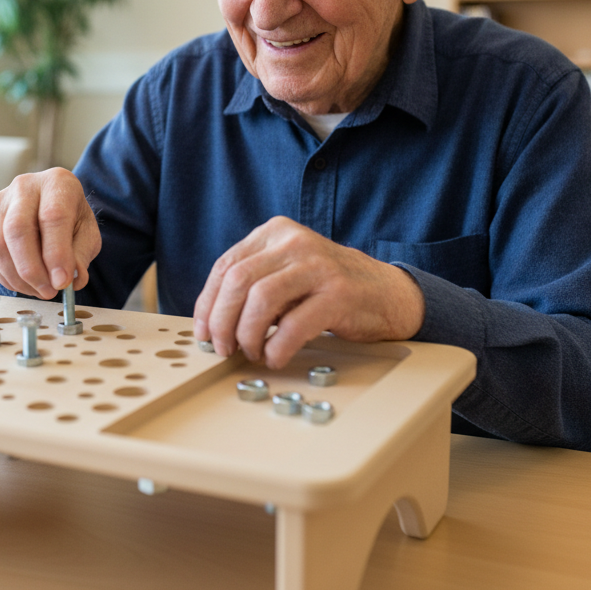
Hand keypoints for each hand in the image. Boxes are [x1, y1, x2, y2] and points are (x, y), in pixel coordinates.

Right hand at [0, 168, 101, 298]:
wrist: (51, 205)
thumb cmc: (71, 218)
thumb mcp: (87, 233)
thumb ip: (81, 254)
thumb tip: (71, 279)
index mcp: (56, 182)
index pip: (52, 216)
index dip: (56, 253)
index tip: (62, 281)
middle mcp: (24, 186)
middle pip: (18, 229)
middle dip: (32, 269)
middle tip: (49, 292)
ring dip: (18, 277)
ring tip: (39, 290)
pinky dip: (5, 277)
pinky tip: (24, 284)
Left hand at [192, 216, 424, 367]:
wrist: (386, 293)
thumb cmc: (328, 288)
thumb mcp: (286, 272)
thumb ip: (253, 285)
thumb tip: (211, 321)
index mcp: (275, 232)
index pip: (226, 266)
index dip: (207, 303)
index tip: (203, 331)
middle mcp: (295, 242)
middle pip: (238, 280)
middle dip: (222, 321)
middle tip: (223, 348)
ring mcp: (318, 266)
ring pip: (260, 299)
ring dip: (247, 334)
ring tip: (251, 352)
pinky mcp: (339, 293)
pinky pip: (294, 324)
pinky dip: (277, 347)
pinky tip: (275, 357)